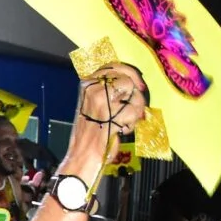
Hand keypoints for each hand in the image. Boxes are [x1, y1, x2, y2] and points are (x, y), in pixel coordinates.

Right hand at [68, 62, 144, 177]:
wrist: (82, 154)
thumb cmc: (88, 132)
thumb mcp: (91, 104)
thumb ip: (107, 91)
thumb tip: (131, 84)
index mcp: (87, 85)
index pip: (112, 66)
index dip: (129, 72)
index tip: (138, 83)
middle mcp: (93, 90)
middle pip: (127, 79)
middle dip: (136, 94)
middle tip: (137, 105)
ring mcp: (102, 101)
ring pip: (134, 95)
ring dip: (136, 109)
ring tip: (126, 121)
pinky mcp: (112, 115)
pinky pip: (134, 111)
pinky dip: (133, 122)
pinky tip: (123, 129)